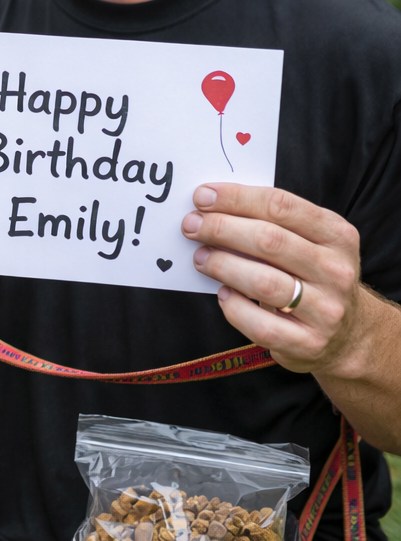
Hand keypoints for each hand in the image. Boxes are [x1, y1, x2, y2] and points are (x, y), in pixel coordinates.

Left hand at [181, 183, 363, 373]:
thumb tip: (211, 205)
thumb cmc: (311, 275)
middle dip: (221, 229)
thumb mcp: (308, 241)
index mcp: (337, 235)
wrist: (347, 334)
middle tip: (192, 225)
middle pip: (269, 241)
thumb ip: (270, 221)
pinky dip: (234, 307)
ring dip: (222, 265)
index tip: (201, 196)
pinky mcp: (308, 344)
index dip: (236, 198)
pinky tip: (223, 294)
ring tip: (201, 258)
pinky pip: (260, 324)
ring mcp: (326, 310)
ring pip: (263, 282)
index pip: (281, 206)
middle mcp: (336, 271)